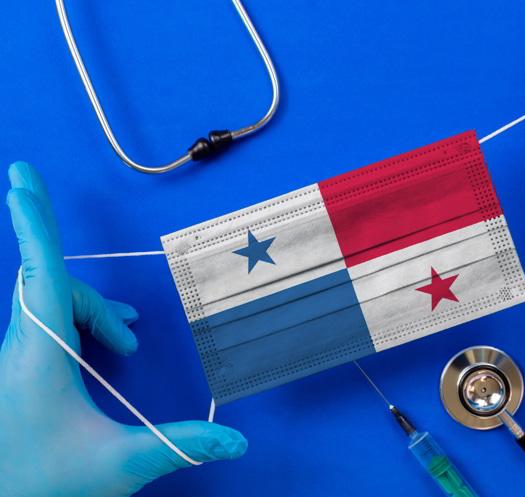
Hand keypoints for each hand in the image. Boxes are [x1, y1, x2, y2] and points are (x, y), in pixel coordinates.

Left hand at [0, 162, 246, 496]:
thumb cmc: (41, 485)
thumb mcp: (119, 464)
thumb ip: (179, 446)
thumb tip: (237, 442)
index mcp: (38, 357)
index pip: (41, 275)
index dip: (35, 224)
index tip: (22, 180)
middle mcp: (19, 348)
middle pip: (54, 288)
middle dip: (98, 303)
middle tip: (130, 336)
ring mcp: (14, 358)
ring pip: (49, 305)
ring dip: (92, 315)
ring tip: (126, 342)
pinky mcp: (16, 369)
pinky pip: (44, 322)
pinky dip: (78, 325)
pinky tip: (99, 348)